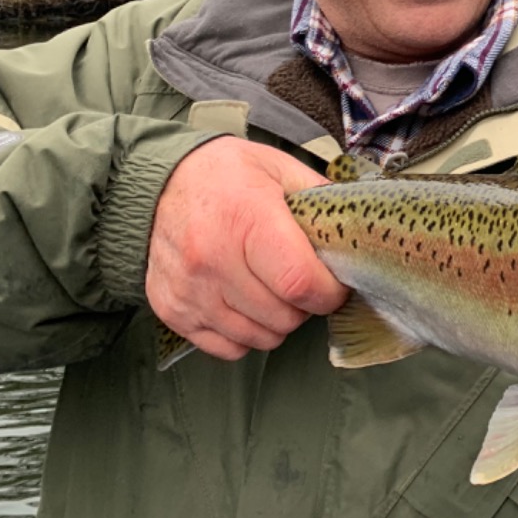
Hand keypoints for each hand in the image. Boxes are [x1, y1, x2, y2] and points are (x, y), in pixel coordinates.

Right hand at [146, 137, 348, 360]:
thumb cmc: (226, 175)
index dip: (329, 293)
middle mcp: (212, 258)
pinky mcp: (172, 310)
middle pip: (283, 316)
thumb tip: (360, 230)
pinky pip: (226, 348)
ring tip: (275, 291)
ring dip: (278, 322)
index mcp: (247, 218)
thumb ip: (321, 200)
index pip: (299, 282)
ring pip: (258, 337)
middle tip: (305, 283)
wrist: (157, 183)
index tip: (336, 285)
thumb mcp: (279, 169)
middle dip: (306, 306)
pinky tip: (247, 304)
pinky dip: (245, 334)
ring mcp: (189, 289)